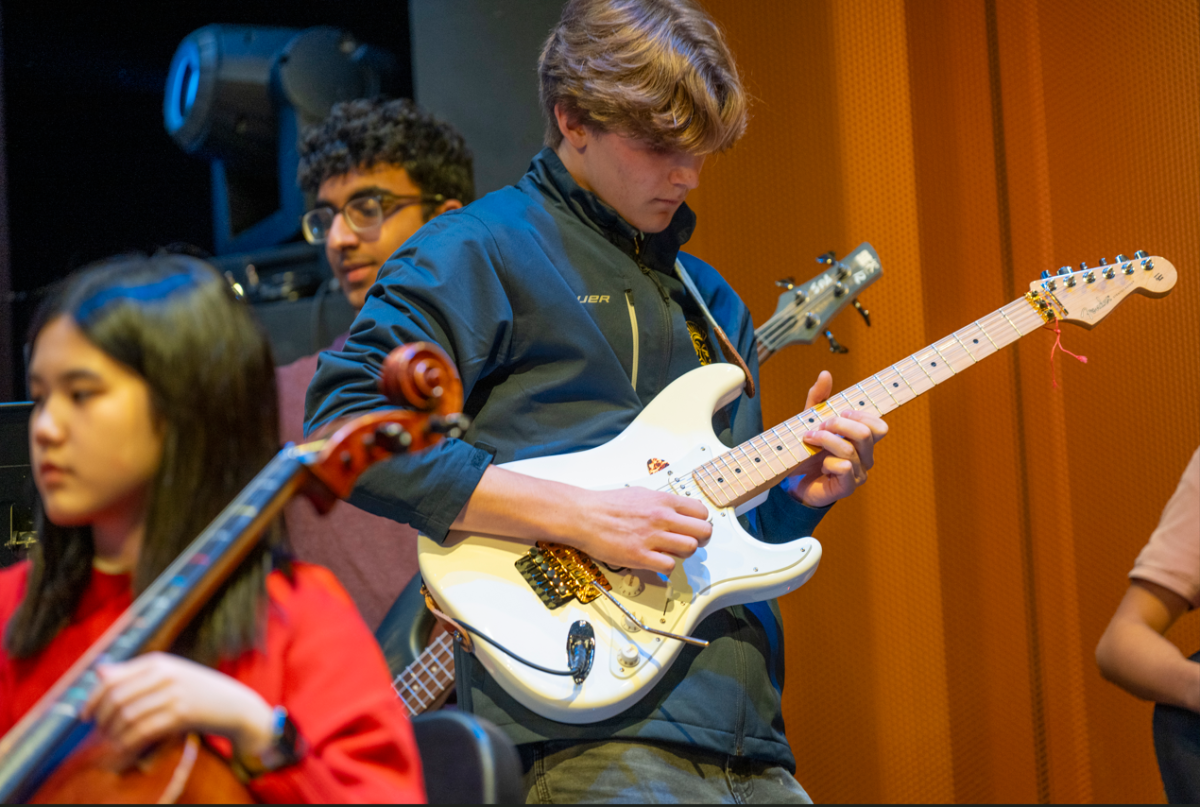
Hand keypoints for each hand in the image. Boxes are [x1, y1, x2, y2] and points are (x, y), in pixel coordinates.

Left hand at [82, 652, 275, 767]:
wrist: (235, 705)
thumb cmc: (199, 692)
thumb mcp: (169, 674)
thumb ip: (135, 673)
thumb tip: (99, 671)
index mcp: (157, 662)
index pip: (111, 679)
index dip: (92, 699)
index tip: (84, 717)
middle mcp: (164, 674)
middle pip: (116, 698)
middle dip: (103, 721)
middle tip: (101, 735)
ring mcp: (174, 693)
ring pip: (127, 717)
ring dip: (115, 736)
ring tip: (114, 746)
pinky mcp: (182, 713)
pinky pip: (143, 731)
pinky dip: (129, 745)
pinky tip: (125, 753)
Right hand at [571, 486, 712, 574]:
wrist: (583, 515)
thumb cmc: (607, 505)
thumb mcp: (641, 494)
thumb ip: (663, 503)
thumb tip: (679, 510)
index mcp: (663, 501)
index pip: (701, 512)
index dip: (701, 522)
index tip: (695, 528)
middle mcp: (661, 518)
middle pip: (703, 532)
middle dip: (700, 539)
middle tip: (690, 542)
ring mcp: (652, 537)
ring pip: (690, 549)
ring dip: (683, 553)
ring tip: (670, 552)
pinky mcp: (640, 556)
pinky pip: (669, 566)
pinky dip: (667, 567)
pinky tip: (657, 562)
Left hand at [786, 371, 887, 507]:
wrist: (795, 482)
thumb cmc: (808, 452)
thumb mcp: (810, 421)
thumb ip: (819, 399)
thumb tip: (826, 373)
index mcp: (862, 441)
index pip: (879, 426)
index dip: (862, 415)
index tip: (841, 411)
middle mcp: (865, 457)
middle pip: (867, 434)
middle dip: (840, 424)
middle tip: (820, 425)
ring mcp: (858, 474)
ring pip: (851, 450)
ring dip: (826, 440)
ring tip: (809, 439)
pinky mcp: (847, 488)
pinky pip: (845, 469)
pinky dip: (829, 463)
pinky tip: (820, 464)